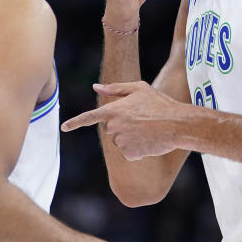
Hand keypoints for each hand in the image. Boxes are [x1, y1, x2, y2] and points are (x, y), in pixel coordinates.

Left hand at [60, 82, 183, 159]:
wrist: (177, 124)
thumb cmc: (159, 104)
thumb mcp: (139, 89)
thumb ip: (115, 88)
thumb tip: (96, 87)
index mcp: (114, 109)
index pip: (89, 117)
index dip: (75, 122)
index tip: (64, 128)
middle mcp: (114, 126)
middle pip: (110, 129)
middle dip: (121, 125)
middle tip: (140, 120)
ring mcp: (121, 141)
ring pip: (119, 141)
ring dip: (129, 138)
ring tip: (146, 130)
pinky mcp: (129, 154)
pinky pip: (127, 153)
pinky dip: (136, 150)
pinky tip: (147, 141)